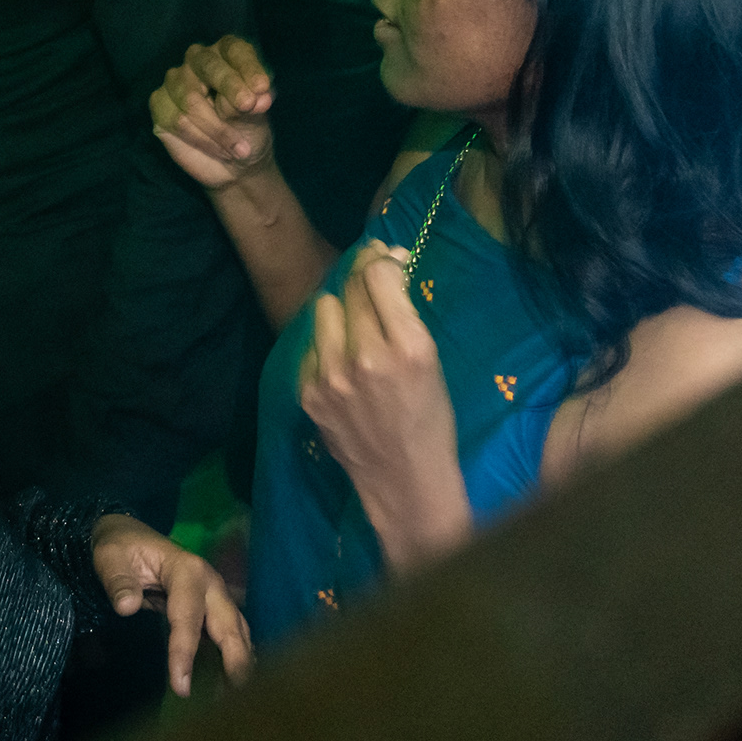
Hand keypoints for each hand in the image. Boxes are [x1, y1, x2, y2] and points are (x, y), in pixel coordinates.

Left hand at [87, 515, 253, 695]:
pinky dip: (237, 657)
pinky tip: (236, 685)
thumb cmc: (120, 548)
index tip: (181, 686)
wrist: (129, 535)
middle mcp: (210, 583)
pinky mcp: (214, 607)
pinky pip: (231, 634)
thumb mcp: (110, 558)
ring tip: (241, 699)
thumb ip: (118, 581)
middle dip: (236, 660)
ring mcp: (216, 594)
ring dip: (241, 663)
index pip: (188, 617)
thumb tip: (126, 607)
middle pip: (228, 625)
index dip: (184, 652)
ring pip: (237, 631)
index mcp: (187, 570)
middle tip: (237, 698)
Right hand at [150, 37, 278, 190]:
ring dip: (218, 128)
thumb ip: (255, 104)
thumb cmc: (249, 131)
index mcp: (226, 54)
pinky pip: (177, 120)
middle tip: (247, 106)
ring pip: (191, 99)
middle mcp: (198, 61)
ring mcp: (175, 81)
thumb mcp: (258, 118)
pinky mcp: (159, 103)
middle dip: (230, 87)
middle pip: (208, 66)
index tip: (262, 87)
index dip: (247, 67)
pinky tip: (216, 149)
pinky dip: (202, 139)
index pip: (234, 50)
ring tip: (238, 148)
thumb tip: (257, 98)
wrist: (234, 165)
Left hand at [298, 243, 470, 568]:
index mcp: (408, 347)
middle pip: (352, 287)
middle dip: (364, 280)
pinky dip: (326, 345)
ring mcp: (330, 376)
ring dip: (342, 311)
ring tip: (357, 329)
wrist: (404, 482)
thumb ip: (405, 314)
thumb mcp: (432, 363)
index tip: (387, 257)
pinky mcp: (308, 393)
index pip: (379, 276)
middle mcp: (364, 357)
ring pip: (326, 309)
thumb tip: (388, 261)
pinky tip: (342, 362)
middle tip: (373, 285)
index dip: (383, 260)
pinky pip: (311, 345)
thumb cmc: (431, 422)